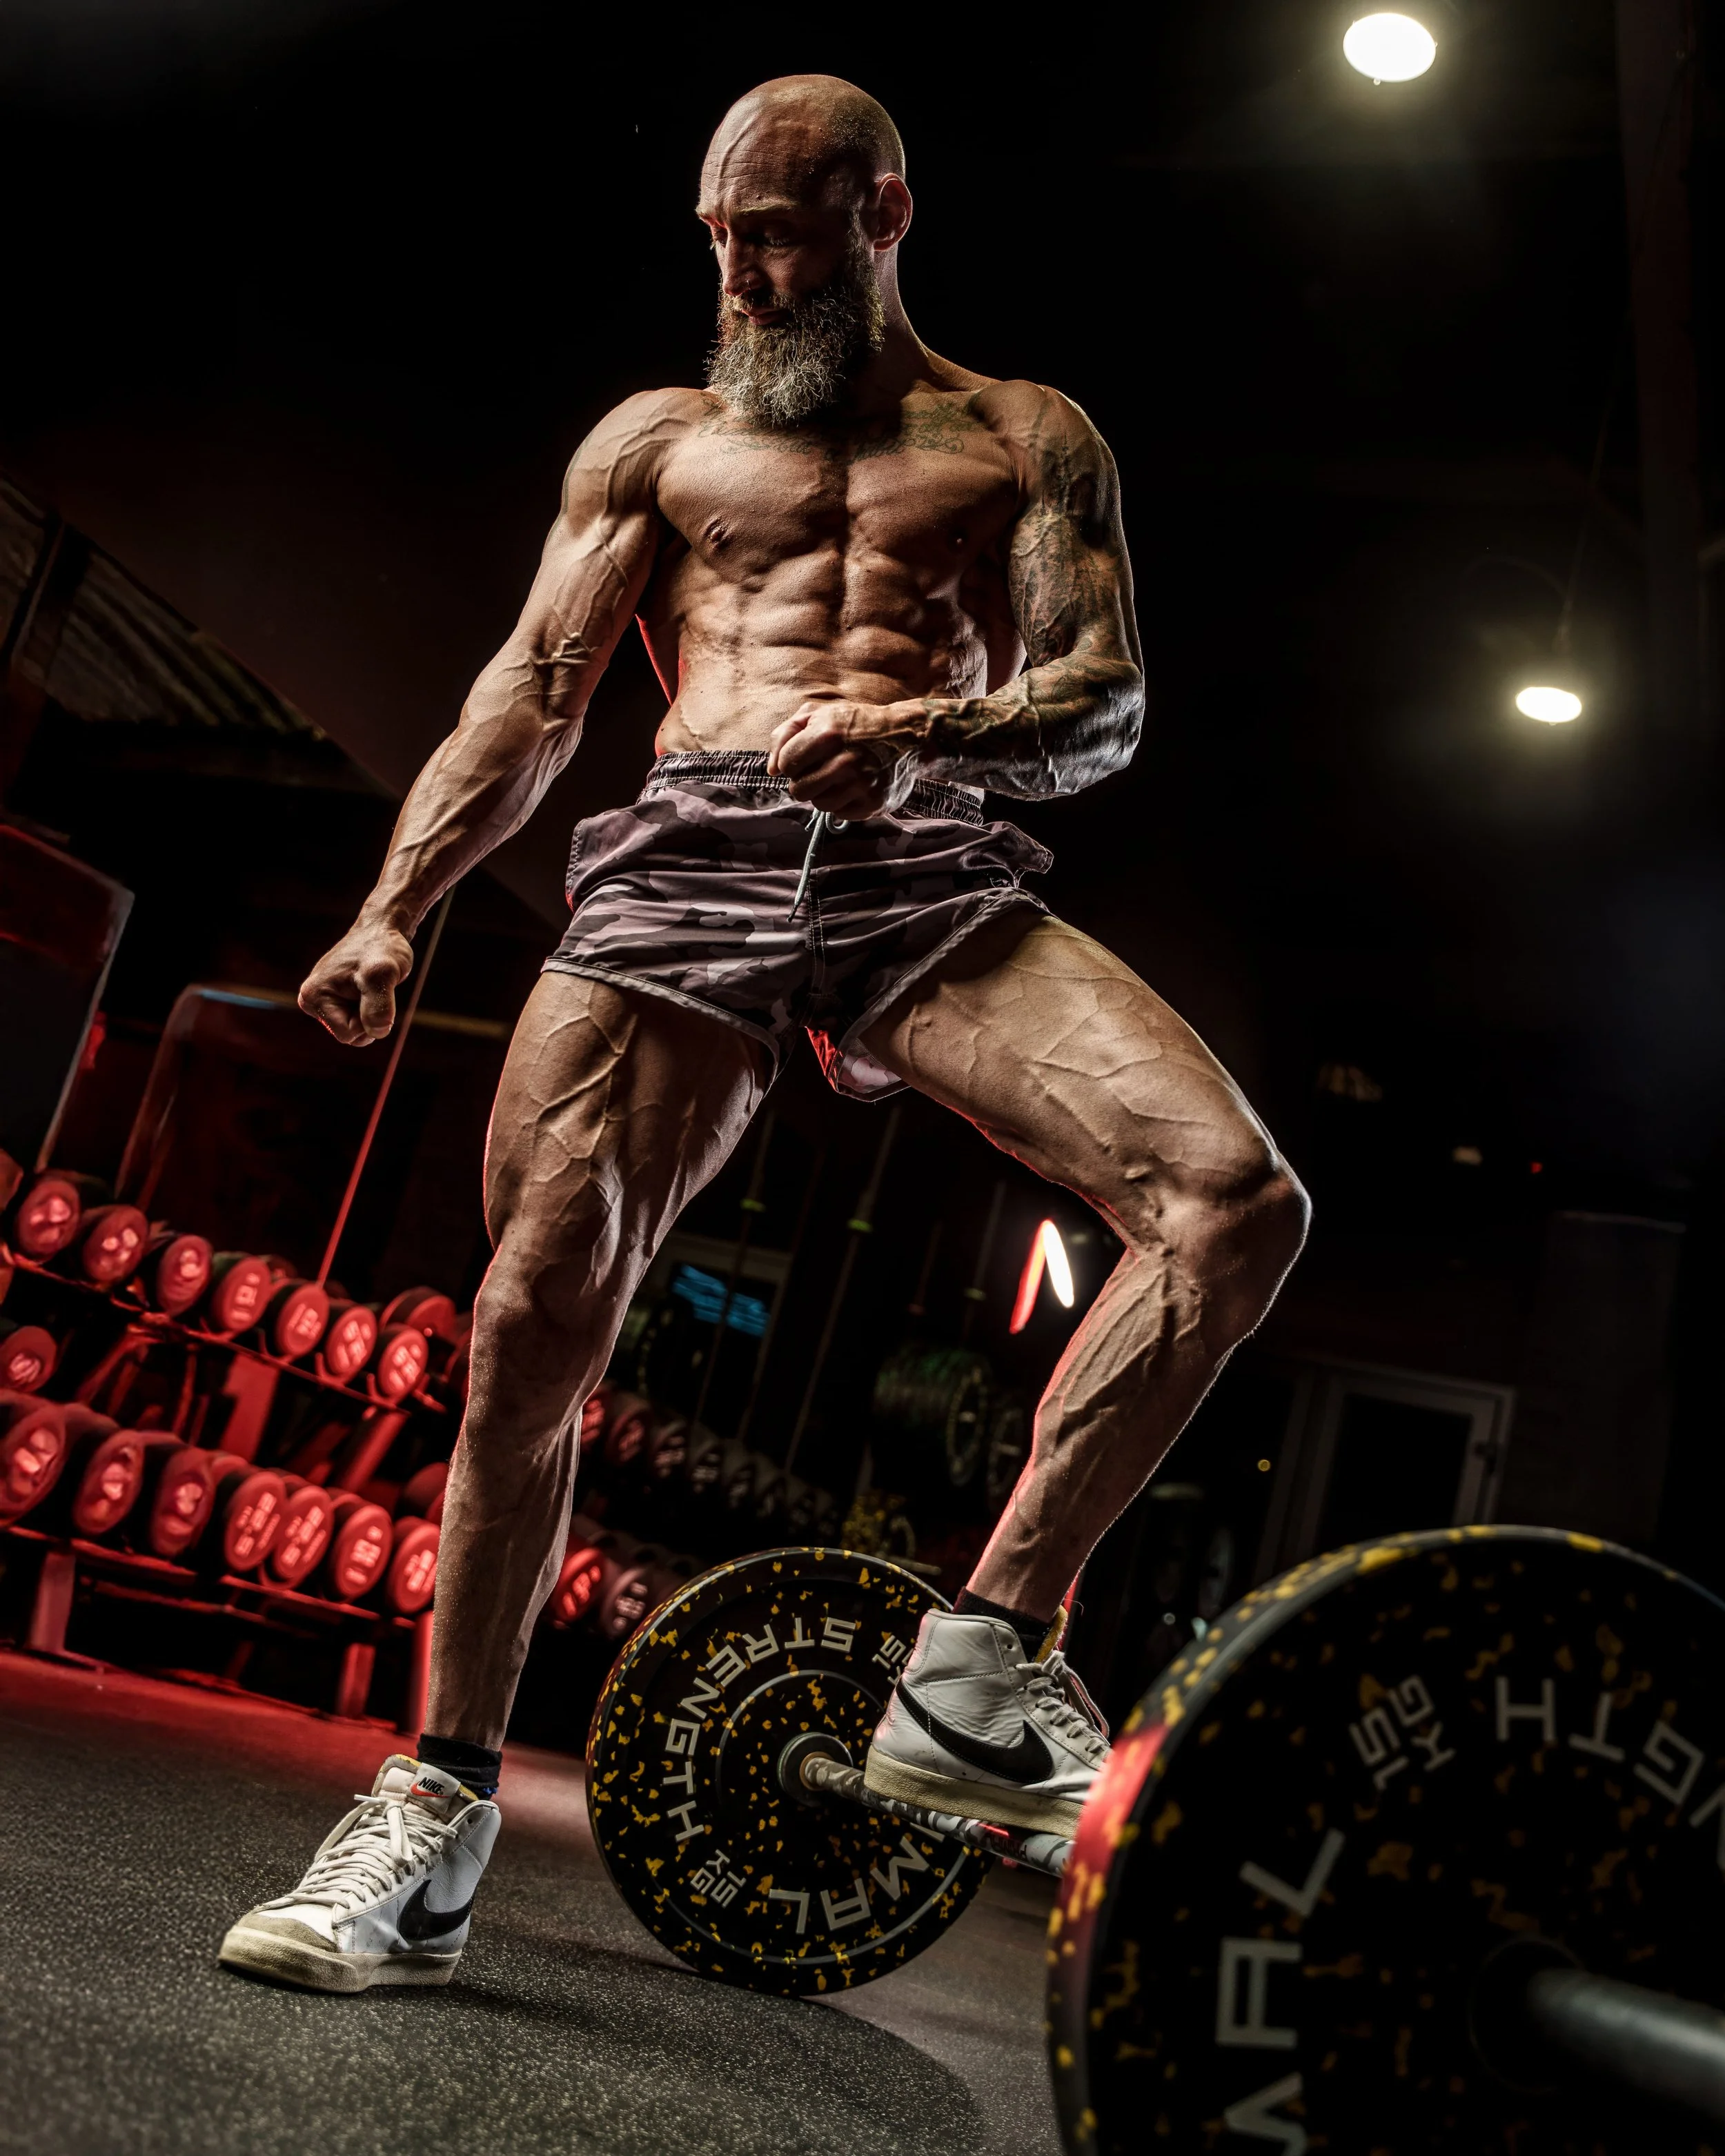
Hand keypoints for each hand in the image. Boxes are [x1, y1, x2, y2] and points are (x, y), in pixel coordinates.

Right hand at [298, 919, 414, 1045]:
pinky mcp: (336, 999)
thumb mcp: (383, 975)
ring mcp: (323, 1000)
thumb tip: (377, 1032)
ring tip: (371, 985)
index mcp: (313, 997)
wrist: (382, 929)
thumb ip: (379, 1007)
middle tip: (372, 987)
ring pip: (356, 1028)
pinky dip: (371, 1006)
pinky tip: (368, 986)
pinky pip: (359, 1019)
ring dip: (371, 1011)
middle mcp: (311, 1000)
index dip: (368, 1019)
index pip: (347, 1034)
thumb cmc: (381, 948)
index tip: (372, 991)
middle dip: (368, 1017)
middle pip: (350, 1035)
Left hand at [767, 698, 920, 817]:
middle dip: (803, 781)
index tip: (803, 757)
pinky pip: (839, 813)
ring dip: (822, 793)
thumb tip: (772, 770)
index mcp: (827, 734)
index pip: (786, 764)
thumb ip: (786, 734)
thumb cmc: (856, 724)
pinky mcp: (872, 803)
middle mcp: (844, 761)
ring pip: (818, 804)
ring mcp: (860, 785)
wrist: (908, 737)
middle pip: (798, 790)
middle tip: (818, 770)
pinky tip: (852, 787)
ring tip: (836, 778)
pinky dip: (841, 803)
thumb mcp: (820, 714)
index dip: (790, 762)